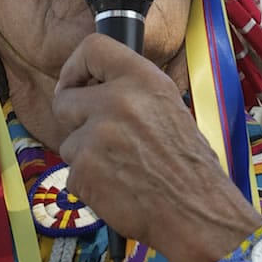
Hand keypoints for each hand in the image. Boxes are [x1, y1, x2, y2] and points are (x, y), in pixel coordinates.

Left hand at [52, 36, 250, 261]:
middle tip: (99, 138)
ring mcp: (96, 136)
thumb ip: (131, 94)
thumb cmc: (189, 167)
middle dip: (75, 120)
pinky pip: (71, 173)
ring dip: (86, 157)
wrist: (197, 212)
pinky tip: (117, 188)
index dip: (76, 67)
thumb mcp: (169, 108)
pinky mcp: (83, 169)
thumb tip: (94, 90)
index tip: (75, 83)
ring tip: (122, 169)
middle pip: (65, 100)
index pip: (93, 48)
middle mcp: (117, 101)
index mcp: (143, 80)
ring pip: (68, 141)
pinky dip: (89, 183)